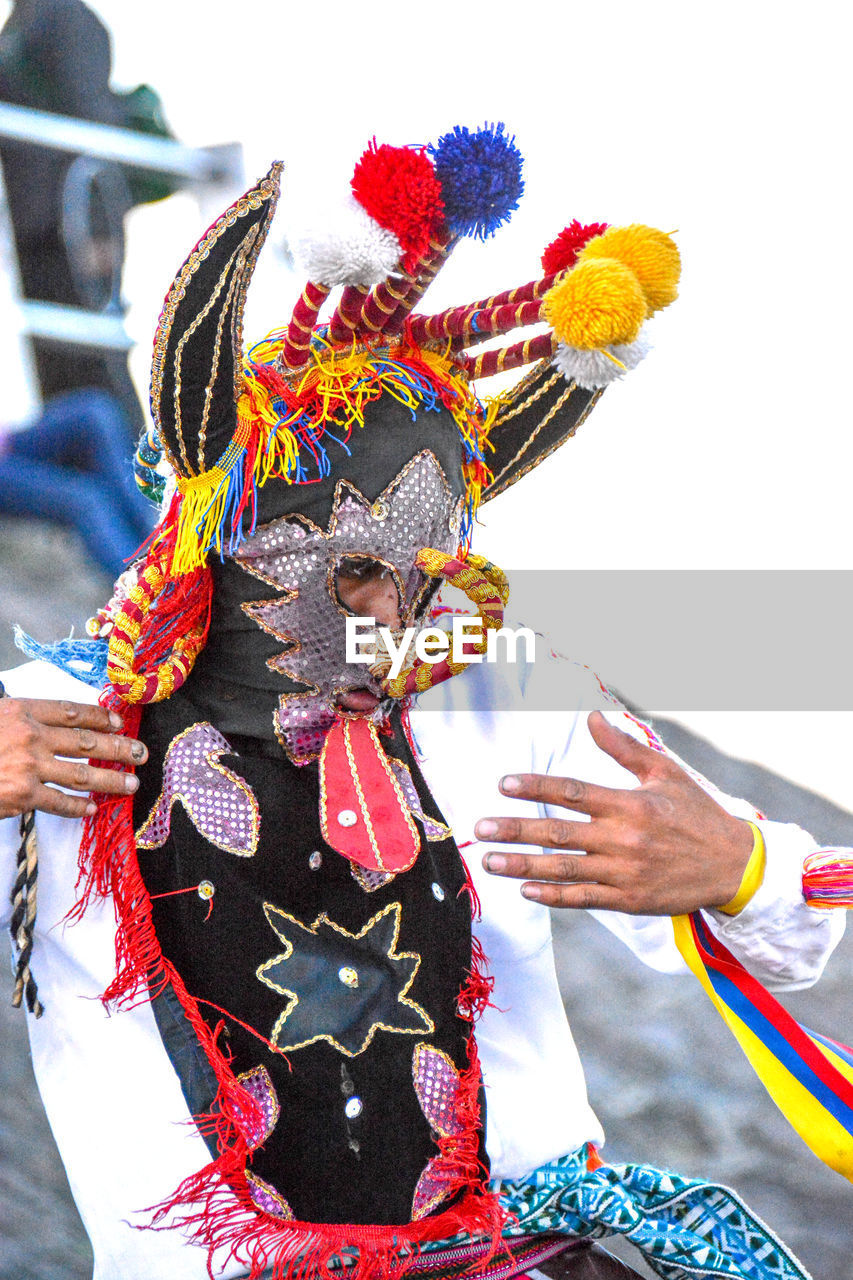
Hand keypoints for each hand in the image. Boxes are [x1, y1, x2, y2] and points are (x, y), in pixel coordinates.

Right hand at [0, 697, 146, 819]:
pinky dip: (77, 807)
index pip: (71, 712)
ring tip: (131, 784)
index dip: (100, 717)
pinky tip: (92, 808)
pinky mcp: (23, 796)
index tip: (119, 723)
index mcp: (22, 712)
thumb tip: (51, 727)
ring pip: (81, 775)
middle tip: (141, 753)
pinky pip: (59, 802)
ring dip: (110, 781)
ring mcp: (29, 767)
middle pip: (86, 742)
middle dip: (119, 748)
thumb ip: (23, 721)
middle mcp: (31, 738)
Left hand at [476, 710, 753, 914]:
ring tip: (490, 861)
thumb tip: (591, 717)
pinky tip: (526, 890)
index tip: (504, 784)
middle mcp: (623, 839)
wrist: (734, 866)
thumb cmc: (697, 813)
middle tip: (481, 827)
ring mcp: (624, 873)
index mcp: (630, 804)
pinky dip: (553, 895)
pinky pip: (584, 899)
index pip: (573, 791)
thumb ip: (623, 748)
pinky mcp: (629, 900)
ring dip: (522, 866)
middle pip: (559, 833)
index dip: (536, 787)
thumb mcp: (665, 773)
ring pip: (564, 869)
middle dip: (515, 830)